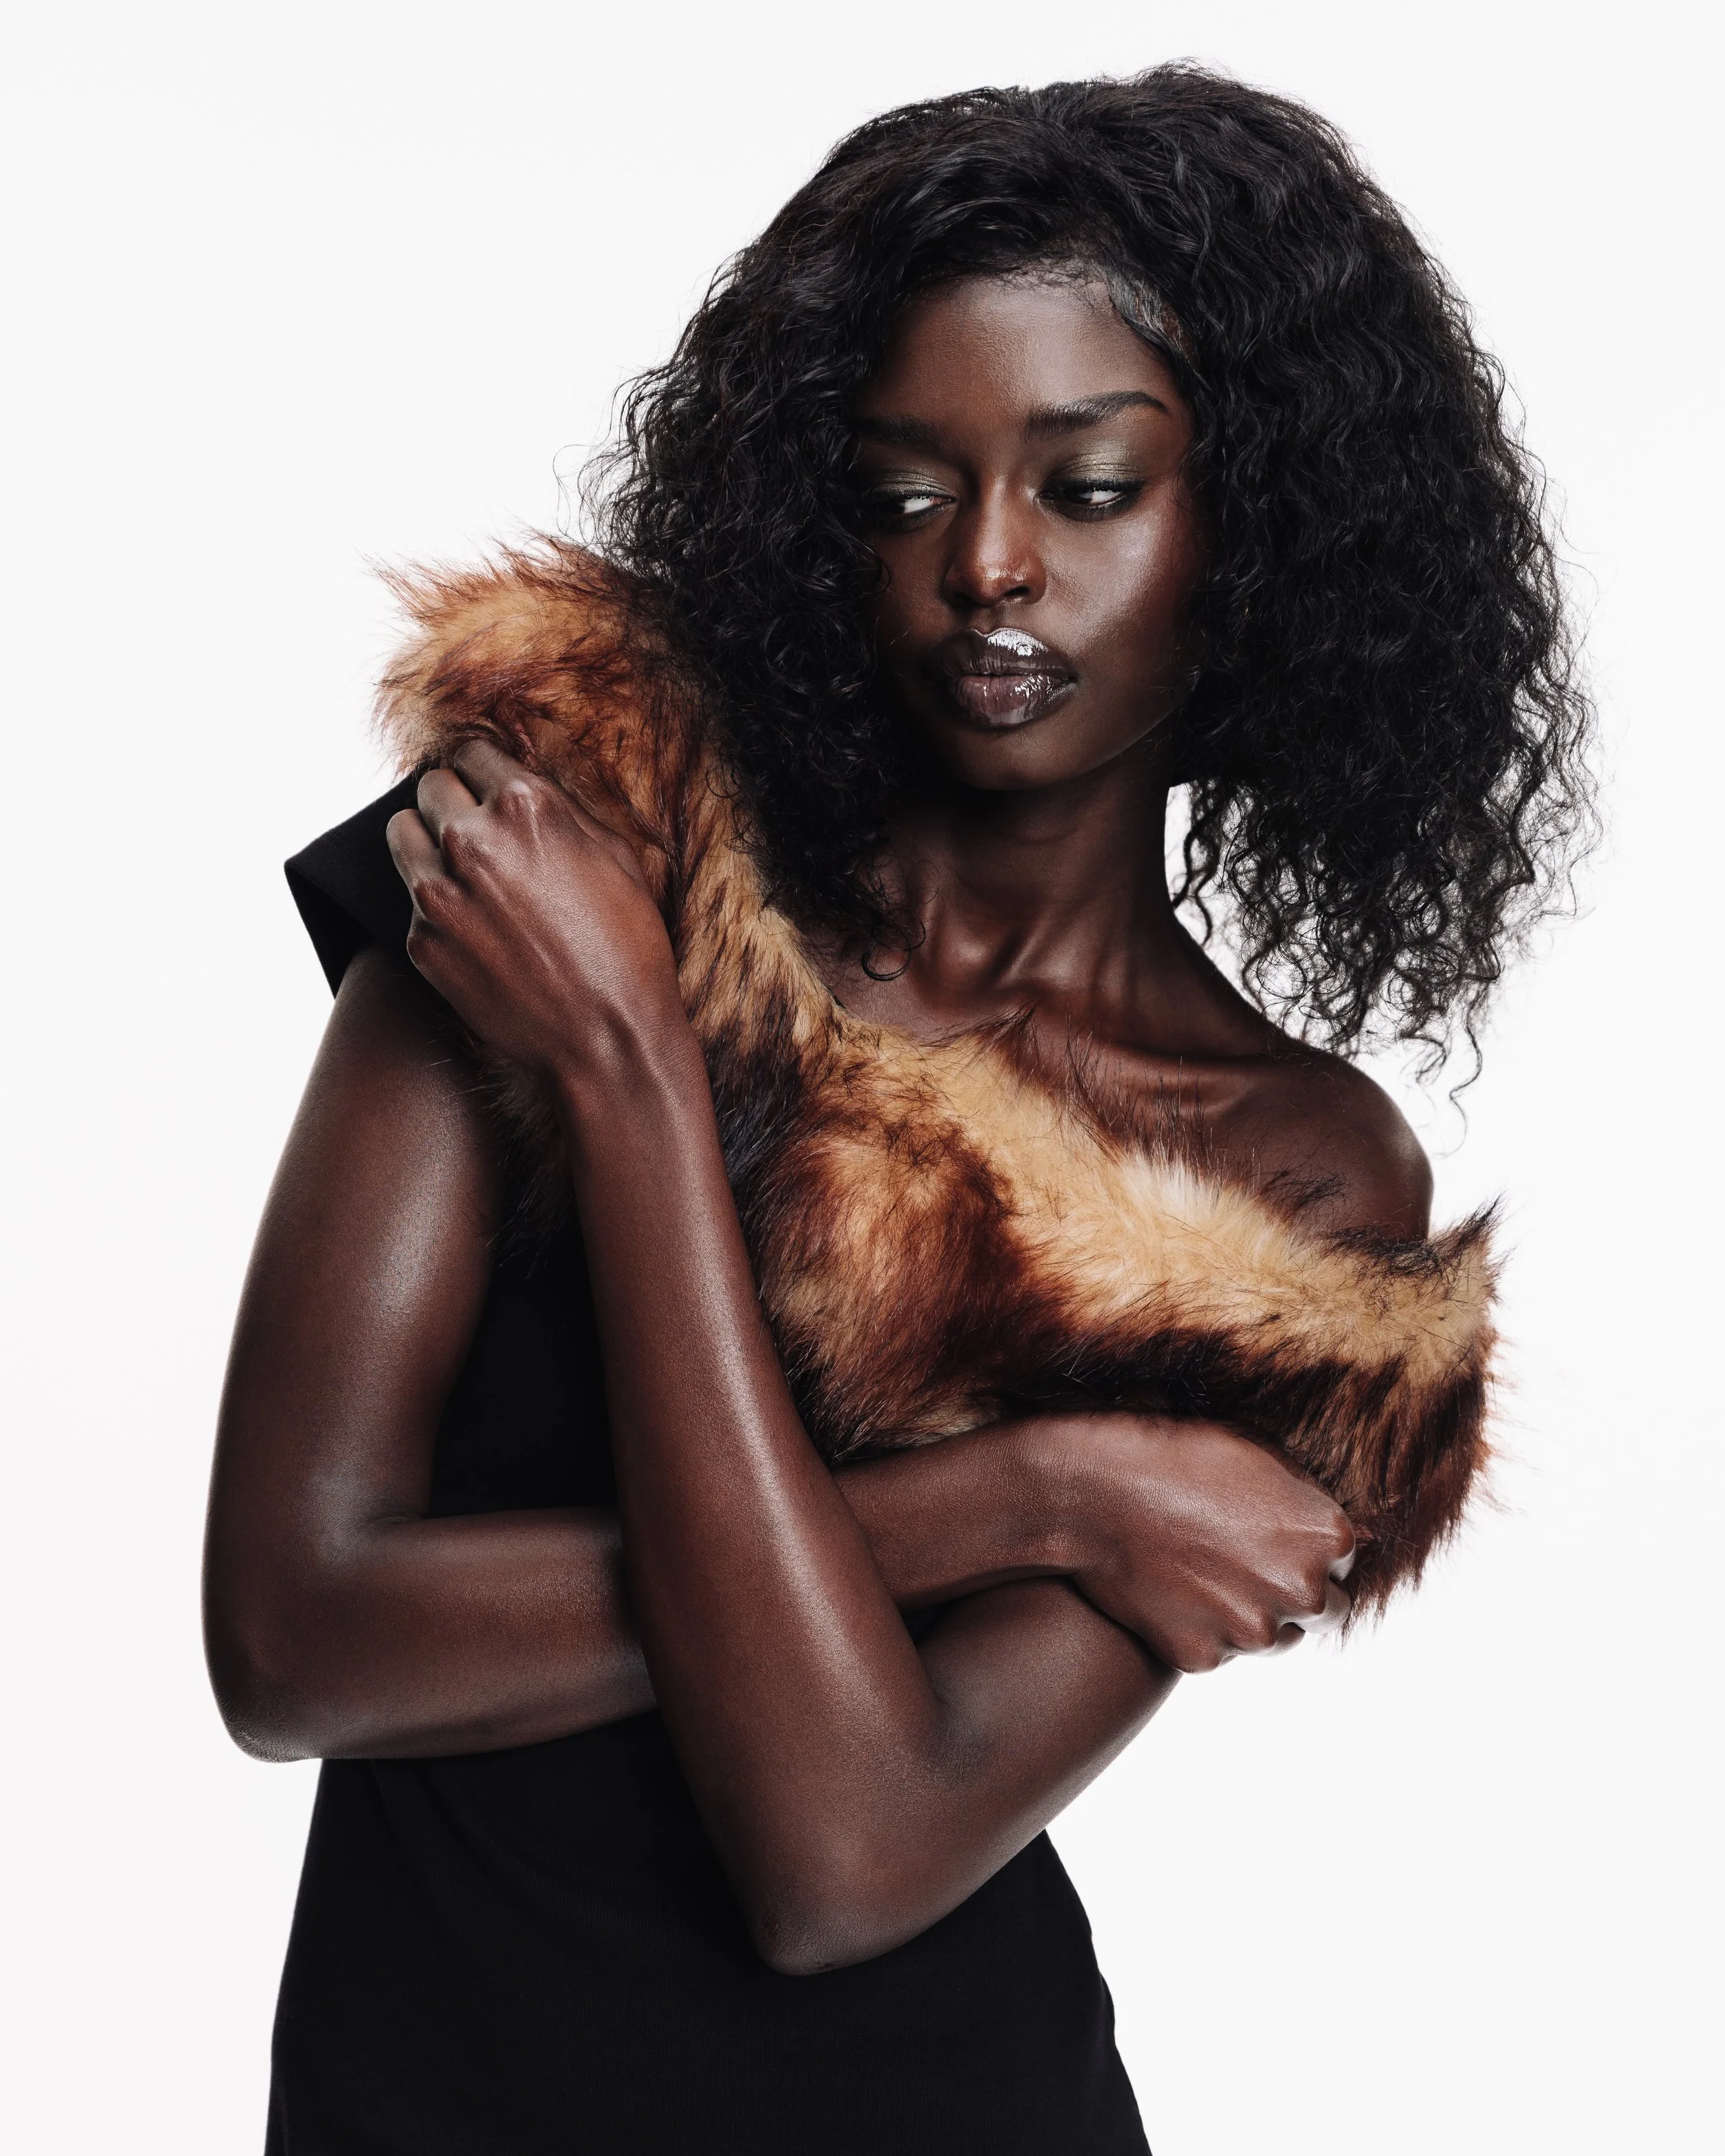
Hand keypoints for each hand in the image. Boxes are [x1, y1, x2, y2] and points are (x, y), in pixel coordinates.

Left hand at [386, 740, 682, 1077]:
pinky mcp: (422, 942)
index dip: (484, 772)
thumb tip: (528, 786)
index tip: (489, 790)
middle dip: (452, 801)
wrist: (607, 1038)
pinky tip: (476, 929)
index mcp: (525, 806)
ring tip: (461, 867)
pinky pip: (411, 901)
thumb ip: (564, 811)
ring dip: (426, 840)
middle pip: (429, 787)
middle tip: (476, 828)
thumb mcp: (617, 858)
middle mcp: (470, 841)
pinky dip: (436, 906)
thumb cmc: (628, 948)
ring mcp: (438, 893)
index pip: (471, 753)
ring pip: (401, 833)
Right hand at [1038, 1413, 1355, 1672]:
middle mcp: (1303, 1590)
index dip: (1304, 1547)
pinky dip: (1199, 1629)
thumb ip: (1311, 1501)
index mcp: (1329, 1534)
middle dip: (1290, 1589)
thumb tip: (1366, 1532)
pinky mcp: (1204, 1657)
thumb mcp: (1260, 1456)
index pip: (1343, 1560)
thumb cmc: (1175, 1455)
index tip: (1266, 1533)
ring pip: (1272, 1637)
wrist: (1092, 1488)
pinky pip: (1218, 1651)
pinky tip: (1170, 1589)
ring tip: (1200, 1570)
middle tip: (1239, 1560)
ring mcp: (1252, 1631)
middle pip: (1323, 1608)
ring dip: (1250, 1614)